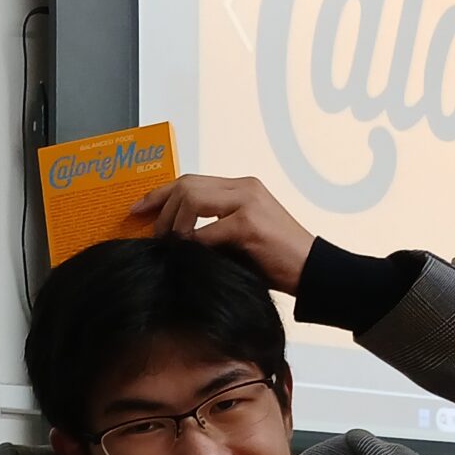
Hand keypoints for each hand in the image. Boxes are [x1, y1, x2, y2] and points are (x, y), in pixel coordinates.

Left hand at [132, 176, 314, 294]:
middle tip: (153, 235)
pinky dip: (192, 244)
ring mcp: (248, 203)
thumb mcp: (242, 236)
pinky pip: (206, 231)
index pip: (191, 181)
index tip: (138, 210)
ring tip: (171, 245)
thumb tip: (173, 238)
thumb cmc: (279, 262)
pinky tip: (188, 257)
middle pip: (186, 184)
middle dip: (160, 208)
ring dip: (174, 224)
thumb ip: (214, 228)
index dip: (160, 194)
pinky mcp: (250, 225)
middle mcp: (245, 188)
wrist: (316, 272)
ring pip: (191, 198)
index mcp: (243, 188)